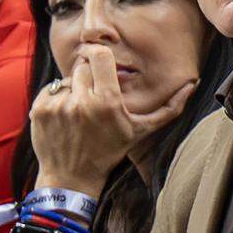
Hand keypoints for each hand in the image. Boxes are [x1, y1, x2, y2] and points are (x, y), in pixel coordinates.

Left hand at [31, 46, 195, 196]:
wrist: (72, 177)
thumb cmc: (110, 151)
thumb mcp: (141, 131)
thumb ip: (168, 108)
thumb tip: (193, 85)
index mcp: (107, 103)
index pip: (100, 55)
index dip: (101, 59)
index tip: (104, 70)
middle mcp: (81, 102)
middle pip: (83, 66)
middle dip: (89, 78)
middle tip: (93, 99)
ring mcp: (58, 106)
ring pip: (67, 78)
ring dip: (74, 90)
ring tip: (79, 113)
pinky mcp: (39, 110)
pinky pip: (50, 89)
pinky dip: (57, 100)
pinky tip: (65, 119)